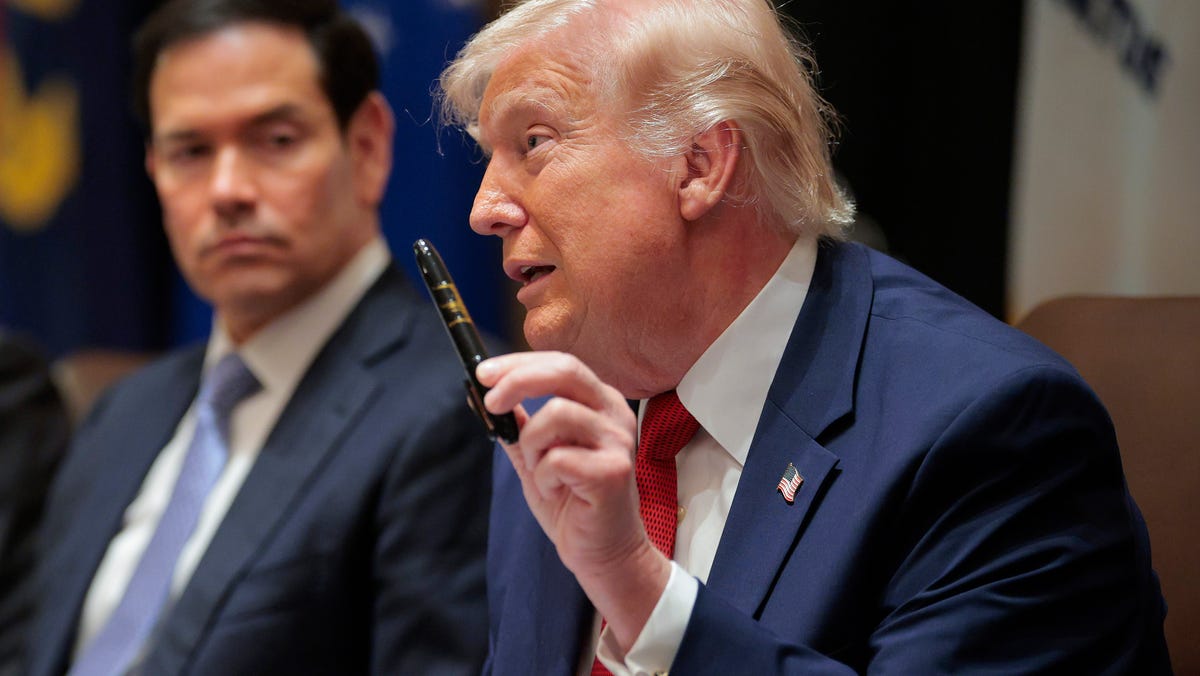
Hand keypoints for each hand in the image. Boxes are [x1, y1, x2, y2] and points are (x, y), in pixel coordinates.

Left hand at [477, 351, 672, 650]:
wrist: (602, 552)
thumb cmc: (572, 504)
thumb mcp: (536, 457)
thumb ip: (519, 426)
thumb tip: (485, 396)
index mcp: (600, 403)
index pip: (560, 364)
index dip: (519, 363)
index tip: (483, 373)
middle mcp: (615, 414)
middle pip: (565, 371)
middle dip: (518, 380)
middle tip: (491, 401)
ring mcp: (618, 441)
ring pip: (556, 414)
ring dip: (532, 444)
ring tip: (541, 471)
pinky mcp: (614, 471)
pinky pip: (558, 458)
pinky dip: (543, 477)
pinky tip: (557, 491)